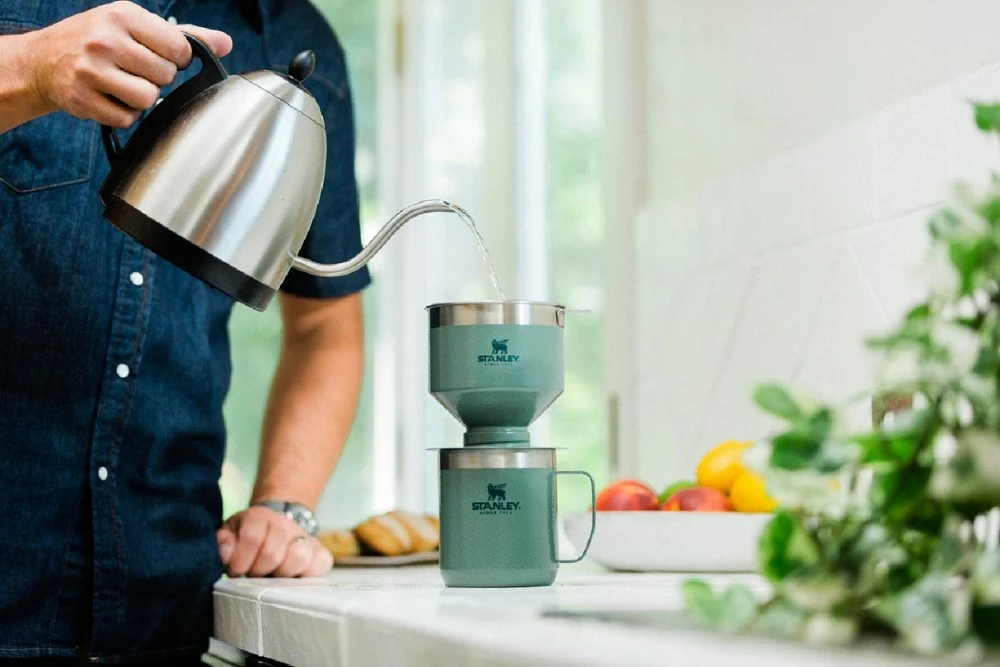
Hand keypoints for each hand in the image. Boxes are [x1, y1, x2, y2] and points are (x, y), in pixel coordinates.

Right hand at [24, 1, 231, 127]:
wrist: (43, 61)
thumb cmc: (97, 40)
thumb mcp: (136, 25)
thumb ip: (185, 36)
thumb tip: (225, 43)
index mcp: (123, 15)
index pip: (179, 48)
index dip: (177, 58)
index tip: (161, 55)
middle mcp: (105, 40)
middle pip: (166, 76)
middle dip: (157, 78)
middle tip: (136, 70)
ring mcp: (91, 71)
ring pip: (149, 99)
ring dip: (142, 98)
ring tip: (124, 84)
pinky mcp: (83, 99)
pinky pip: (127, 118)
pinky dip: (124, 113)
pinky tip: (110, 97)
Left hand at [217, 506, 332, 577]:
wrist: (276, 526)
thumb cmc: (248, 537)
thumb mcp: (230, 533)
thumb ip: (223, 542)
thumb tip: (225, 555)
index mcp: (260, 517)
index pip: (252, 538)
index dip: (240, 560)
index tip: (235, 571)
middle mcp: (285, 525)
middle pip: (272, 554)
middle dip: (258, 570)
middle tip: (254, 574)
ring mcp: (306, 538)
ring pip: (299, 558)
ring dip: (282, 574)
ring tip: (274, 577)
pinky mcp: (321, 553)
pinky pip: (321, 564)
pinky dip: (308, 574)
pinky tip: (295, 577)